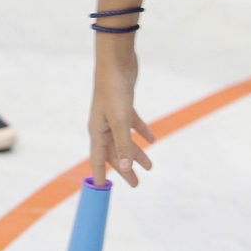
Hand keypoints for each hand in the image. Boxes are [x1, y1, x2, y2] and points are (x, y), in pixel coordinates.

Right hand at [89, 57, 155, 187]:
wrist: (117, 61)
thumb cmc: (114, 90)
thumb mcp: (120, 120)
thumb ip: (123, 145)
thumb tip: (126, 169)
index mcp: (97, 131)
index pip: (97, 159)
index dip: (100, 175)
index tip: (103, 190)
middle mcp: (103, 126)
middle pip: (114, 153)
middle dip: (125, 169)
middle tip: (136, 184)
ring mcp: (114, 116)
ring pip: (125, 140)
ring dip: (137, 153)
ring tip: (150, 166)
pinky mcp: (125, 106)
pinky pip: (133, 124)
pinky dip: (142, 132)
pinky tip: (152, 140)